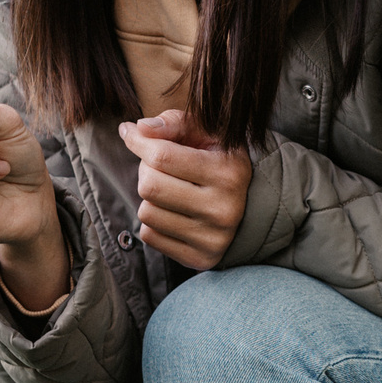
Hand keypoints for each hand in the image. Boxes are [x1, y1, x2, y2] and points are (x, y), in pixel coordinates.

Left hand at [118, 109, 251, 269]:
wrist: (250, 208)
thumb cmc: (219, 160)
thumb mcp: (207, 132)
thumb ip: (173, 123)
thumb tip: (136, 130)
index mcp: (228, 173)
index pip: (162, 156)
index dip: (138, 142)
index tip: (131, 135)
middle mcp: (223, 209)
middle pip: (149, 186)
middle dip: (146, 170)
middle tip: (158, 167)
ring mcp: (212, 239)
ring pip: (146, 213)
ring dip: (149, 198)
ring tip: (169, 190)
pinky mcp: (199, 259)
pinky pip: (150, 236)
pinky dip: (153, 221)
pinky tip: (173, 212)